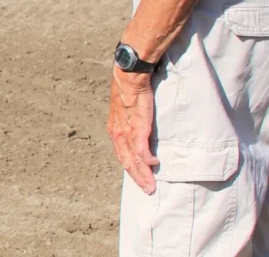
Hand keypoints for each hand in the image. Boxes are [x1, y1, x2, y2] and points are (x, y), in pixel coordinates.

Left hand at [107, 67, 158, 193]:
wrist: (129, 78)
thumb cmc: (128, 90)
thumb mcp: (125, 110)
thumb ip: (129, 122)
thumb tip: (137, 127)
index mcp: (114, 130)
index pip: (122, 154)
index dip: (130, 168)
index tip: (138, 178)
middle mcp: (118, 134)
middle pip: (127, 162)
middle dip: (137, 177)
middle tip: (148, 189)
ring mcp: (127, 133)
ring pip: (134, 161)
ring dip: (143, 175)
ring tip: (151, 186)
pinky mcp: (137, 130)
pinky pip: (142, 151)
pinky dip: (148, 162)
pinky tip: (155, 165)